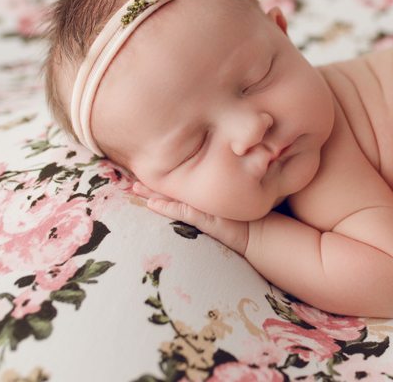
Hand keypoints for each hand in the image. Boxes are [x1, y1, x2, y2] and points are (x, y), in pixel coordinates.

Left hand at [130, 181, 248, 255]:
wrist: (259, 230)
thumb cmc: (247, 215)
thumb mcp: (231, 199)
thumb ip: (220, 187)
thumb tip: (212, 174)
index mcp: (208, 188)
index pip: (183, 176)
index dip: (167, 172)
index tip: (151, 162)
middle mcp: (204, 195)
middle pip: (174, 184)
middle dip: (154, 179)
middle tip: (134, 171)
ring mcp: (204, 207)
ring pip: (173, 196)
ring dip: (152, 192)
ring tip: (135, 187)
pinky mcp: (204, 219)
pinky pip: (180, 212)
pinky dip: (165, 208)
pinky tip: (151, 205)